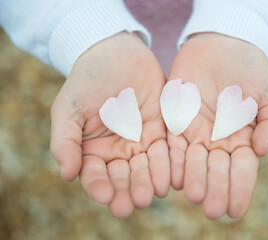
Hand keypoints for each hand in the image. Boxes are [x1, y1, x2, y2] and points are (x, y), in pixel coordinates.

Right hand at [50, 32, 169, 217]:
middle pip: (124, 177)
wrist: (115, 53)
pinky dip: (170, 162)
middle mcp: (118, 152)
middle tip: (135, 203)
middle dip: (130, 190)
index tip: (106, 197)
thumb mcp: (68, 108)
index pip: (95, 175)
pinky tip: (174, 174)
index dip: (100, 187)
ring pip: (147, 167)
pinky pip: (167, 149)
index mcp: (93, 151)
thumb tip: (66, 175)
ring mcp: (140, 142)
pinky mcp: (161, 131)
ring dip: (152, 180)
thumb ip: (66, 141)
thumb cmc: (86, 80)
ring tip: (155, 192)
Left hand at [168, 33, 267, 218]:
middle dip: (215, 189)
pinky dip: (173, 159)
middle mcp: (218, 141)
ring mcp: (196, 132)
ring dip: (193, 178)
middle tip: (212, 210)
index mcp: (243, 138)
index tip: (237, 210)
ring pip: (193, 161)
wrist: (222, 44)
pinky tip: (174, 175)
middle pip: (216, 170)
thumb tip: (261, 150)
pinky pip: (173, 143)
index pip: (242, 169)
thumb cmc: (250, 68)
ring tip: (194, 195)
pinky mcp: (176, 120)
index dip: (241, 189)